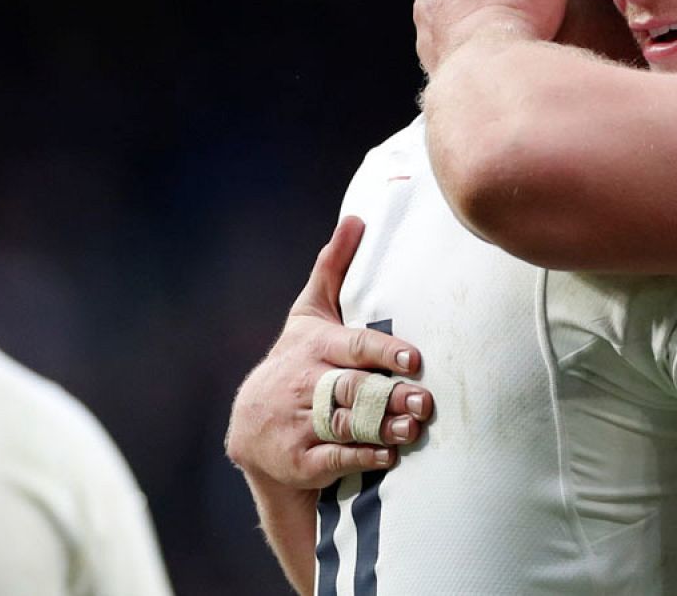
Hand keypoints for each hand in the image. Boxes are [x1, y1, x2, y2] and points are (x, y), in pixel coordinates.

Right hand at [225, 216, 435, 488]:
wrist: (252, 427)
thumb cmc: (297, 360)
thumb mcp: (309, 315)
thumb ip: (333, 270)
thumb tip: (356, 217)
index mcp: (312, 347)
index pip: (350, 347)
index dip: (382, 352)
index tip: (413, 358)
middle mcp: (302, 384)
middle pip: (352, 389)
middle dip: (389, 396)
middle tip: (424, 401)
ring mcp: (297, 423)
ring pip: (344, 425)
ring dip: (381, 428)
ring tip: (413, 428)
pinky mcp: (297, 459)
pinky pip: (333, 459)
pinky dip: (362, 457)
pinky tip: (389, 455)